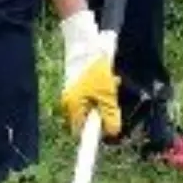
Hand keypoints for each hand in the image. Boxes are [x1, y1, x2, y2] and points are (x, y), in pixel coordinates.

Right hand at [59, 8, 121, 136]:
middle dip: (102, 113)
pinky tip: (108, 79)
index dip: (93, 137)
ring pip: (91, 106)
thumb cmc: (95, 69)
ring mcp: (72, 94)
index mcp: (74, 108)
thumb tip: (112, 132)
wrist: (85, 42)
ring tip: (112, 84)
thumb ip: (110, 116)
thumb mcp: (107, 95)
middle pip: (88, 120)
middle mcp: (69, 103)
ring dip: (104, 100)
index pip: (81, 134)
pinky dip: (101, 92)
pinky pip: (90, 96)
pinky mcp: (77, 85)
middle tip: (112, 101)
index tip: (103, 139)